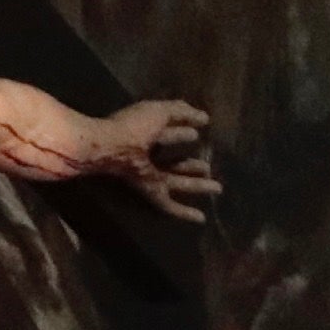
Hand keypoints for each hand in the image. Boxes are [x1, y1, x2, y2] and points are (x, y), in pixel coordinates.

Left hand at [94, 99, 220, 215]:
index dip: (185, 129)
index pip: (170, 131)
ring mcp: (150, 174)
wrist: (112, 148)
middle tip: (209, 166)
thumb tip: (204, 118)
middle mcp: (149, 154)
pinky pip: (168, 204)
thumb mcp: (160, 111)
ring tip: (218, 188)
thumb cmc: (134, 127)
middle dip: (192, 163)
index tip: (202, 131)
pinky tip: (201, 218)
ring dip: (197, 186)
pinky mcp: (150, 191)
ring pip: (177, 182)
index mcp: (148, 132)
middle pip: (175, 160)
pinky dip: (184, 212)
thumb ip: (182, 112)